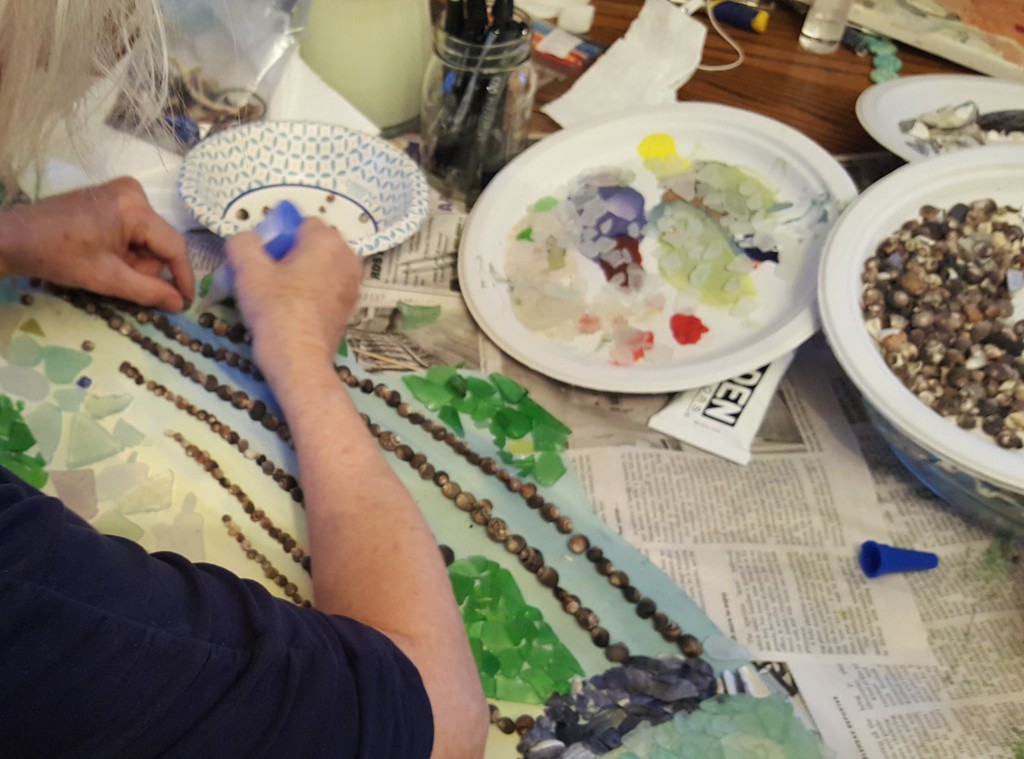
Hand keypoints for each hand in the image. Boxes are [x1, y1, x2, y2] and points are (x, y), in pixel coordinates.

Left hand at [0, 177, 193, 310]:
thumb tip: (179, 303)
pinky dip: (126, 249)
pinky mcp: (113, 196)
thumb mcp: (106, 279)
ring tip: (106, 267)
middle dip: (146, 267)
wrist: (15, 238)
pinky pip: (135, 229)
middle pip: (159, 242)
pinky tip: (105, 255)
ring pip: (148, 239)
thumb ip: (148, 291)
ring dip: (134, 260)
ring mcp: (123, 192)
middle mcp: (135, 192)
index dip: (183, 277)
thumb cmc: (59, 256)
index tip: (186, 301)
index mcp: (135, 208)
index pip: (173, 246)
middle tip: (120, 280)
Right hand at [226, 218, 361, 389]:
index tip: (263, 260)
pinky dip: (313, 292)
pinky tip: (294, 309)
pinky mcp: (351, 307)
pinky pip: (328, 287)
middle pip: (314, 245)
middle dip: (292, 254)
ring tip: (279, 295)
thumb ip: (243, 242)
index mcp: (328, 241)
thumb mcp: (248, 270)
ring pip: (322, 267)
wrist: (299, 358)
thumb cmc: (275, 310)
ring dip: (303, 273)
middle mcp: (348, 258)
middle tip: (269, 277)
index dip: (278, 239)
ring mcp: (354, 284)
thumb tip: (247, 240)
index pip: (300, 224)